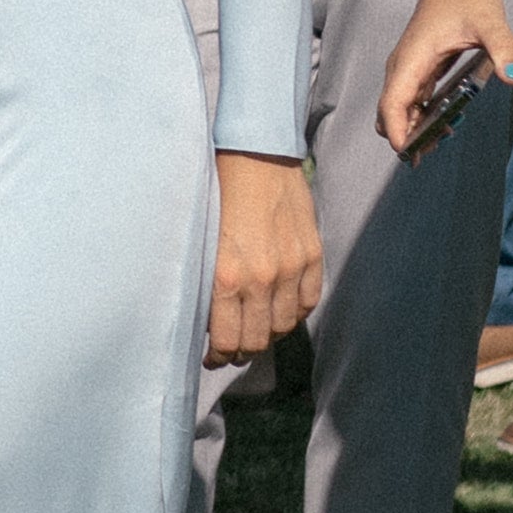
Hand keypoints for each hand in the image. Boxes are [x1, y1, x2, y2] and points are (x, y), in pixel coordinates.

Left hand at [209, 152, 322, 366]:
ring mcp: (291, 268)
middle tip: (231, 349)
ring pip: (285, 326)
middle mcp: (261, 279)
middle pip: (257, 340)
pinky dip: (295, 313)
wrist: (254, 156)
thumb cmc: (216, 194)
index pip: (227, 341)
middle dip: (241, 350)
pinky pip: (308, 302)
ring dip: (270, 334)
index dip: (219, 356)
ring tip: (256, 329)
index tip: (212, 357)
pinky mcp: (312, 255)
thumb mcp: (201, 243)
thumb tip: (206, 318)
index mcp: (226, 278)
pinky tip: (282, 311)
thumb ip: (208, 282)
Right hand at [378, 0, 512, 154]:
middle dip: (404, 137)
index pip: (392, 103)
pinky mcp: (416, 66)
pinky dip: (419, 117)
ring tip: (438, 145)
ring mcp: (407, 66)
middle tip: (428, 157)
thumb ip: (503, 49)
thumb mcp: (490, 21)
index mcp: (412, 58)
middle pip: (389, 111)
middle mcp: (403, 65)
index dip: (398, 131)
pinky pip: (409, 99)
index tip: (411, 153)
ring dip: (412, 129)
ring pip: (397, 107)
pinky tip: (444, 126)